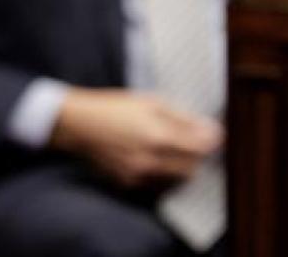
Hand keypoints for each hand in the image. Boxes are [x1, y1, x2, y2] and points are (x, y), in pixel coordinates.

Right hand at [49, 88, 222, 188]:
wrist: (76, 124)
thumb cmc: (111, 107)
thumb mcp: (149, 102)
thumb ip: (183, 118)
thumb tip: (211, 130)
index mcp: (158, 136)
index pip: (202, 149)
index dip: (211, 141)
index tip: (211, 134)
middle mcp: (150, 161)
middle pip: (192, 168)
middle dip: (195, 156)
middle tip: (189, 141)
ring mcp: (138, 175)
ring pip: (175, 180)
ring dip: (179, 166)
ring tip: (168, 148)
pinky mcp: (128, 183)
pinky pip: (156, 184)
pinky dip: (160, 174)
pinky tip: (150, 157)